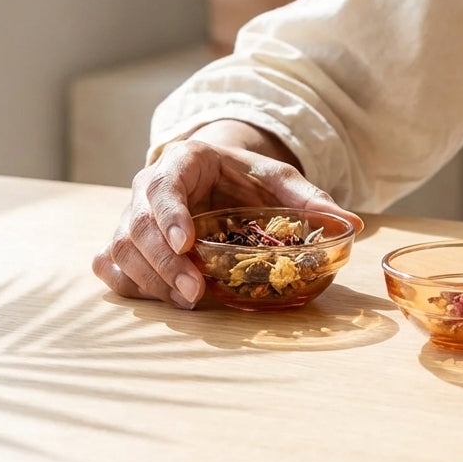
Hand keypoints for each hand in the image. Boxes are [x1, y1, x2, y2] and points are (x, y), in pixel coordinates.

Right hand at [92, 130, 363, 308]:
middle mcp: (148, 185)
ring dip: (149, 278)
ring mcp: (131, 214)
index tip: (187, 245)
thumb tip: (351, 224)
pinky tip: (157, 296)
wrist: (213, 172)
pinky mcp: (126, 241)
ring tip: (187, 300)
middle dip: (163, 261)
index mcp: (182, 161)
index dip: (170, 216)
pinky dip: (129, 283)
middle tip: (194, 290)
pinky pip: (111, 264)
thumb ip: (308, 198)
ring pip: (121, 248)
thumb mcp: (276, 177)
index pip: (164, 187)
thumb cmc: (243, 175)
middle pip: (137, 224)